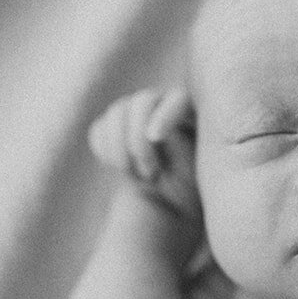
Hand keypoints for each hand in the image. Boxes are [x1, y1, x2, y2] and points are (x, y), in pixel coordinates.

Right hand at [88, 88, 200, 229]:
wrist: (171, 198)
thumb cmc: (192, 187)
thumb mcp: (197, 174)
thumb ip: (185, 152)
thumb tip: (156, 135)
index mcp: (191, 111)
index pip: (177, 99)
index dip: (164, 115)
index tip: (155, 138)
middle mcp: (163, 104)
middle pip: (142, 101)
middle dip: (138, 139)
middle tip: (151, 174)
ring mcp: (135, 112)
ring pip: (117, 112)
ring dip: (120, 147)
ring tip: (136, 176)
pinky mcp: (114, 127)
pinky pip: (100, 130)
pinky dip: (105, 150)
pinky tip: (123, 169)